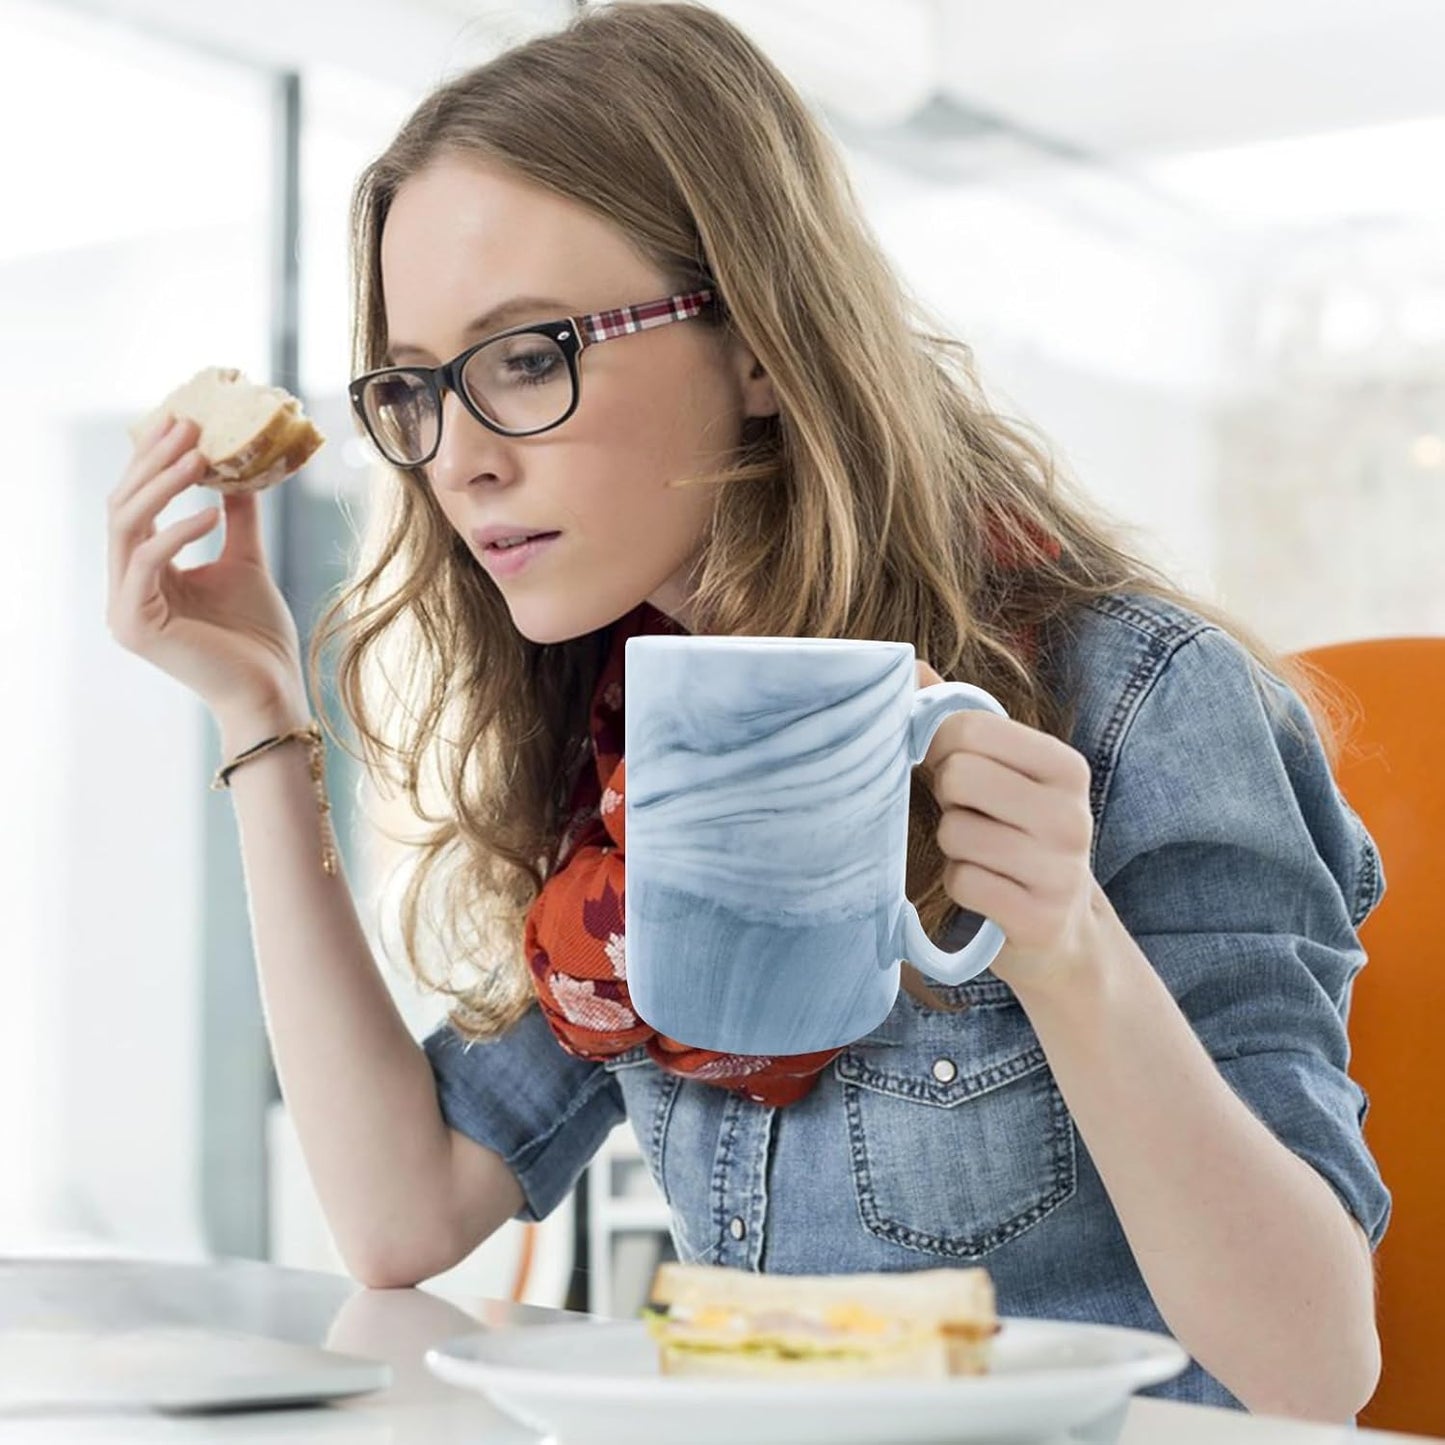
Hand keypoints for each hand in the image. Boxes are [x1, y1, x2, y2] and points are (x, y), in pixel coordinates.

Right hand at [106, 413, 307, 718]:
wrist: (271, 688)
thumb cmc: (257, 634)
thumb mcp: (245, 560)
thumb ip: (236, 518)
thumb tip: (240, 469)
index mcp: (144, 571)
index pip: (136, 503)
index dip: (152, 459)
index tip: (180, 419)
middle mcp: (125, 586)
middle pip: (123, 506)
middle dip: (154, 462)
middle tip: (188, 425)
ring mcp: (123, 607)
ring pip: (126, 526)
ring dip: (162, 485)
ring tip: (200, 456)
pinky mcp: (134, 626)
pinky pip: (148, 562)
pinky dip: (178, 531)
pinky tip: (211, 512)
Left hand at [916, 660, 1112, 991]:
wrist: (1061, 930)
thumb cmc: (1013, 834)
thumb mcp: (999, 774)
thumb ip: (956, 719)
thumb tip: (908, 666)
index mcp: (1066, 767)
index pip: (970, 729)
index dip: (940, 747)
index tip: (950, 768)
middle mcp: (1073, 815)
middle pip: (959, 776)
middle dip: (946, 798)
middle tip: (967, 816)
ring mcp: (1062, 871)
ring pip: (956, 833)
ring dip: (953, 846)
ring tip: (980, 854)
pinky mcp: (1041, 918)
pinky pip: (964, 882)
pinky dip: (962, 885)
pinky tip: (987, 890)